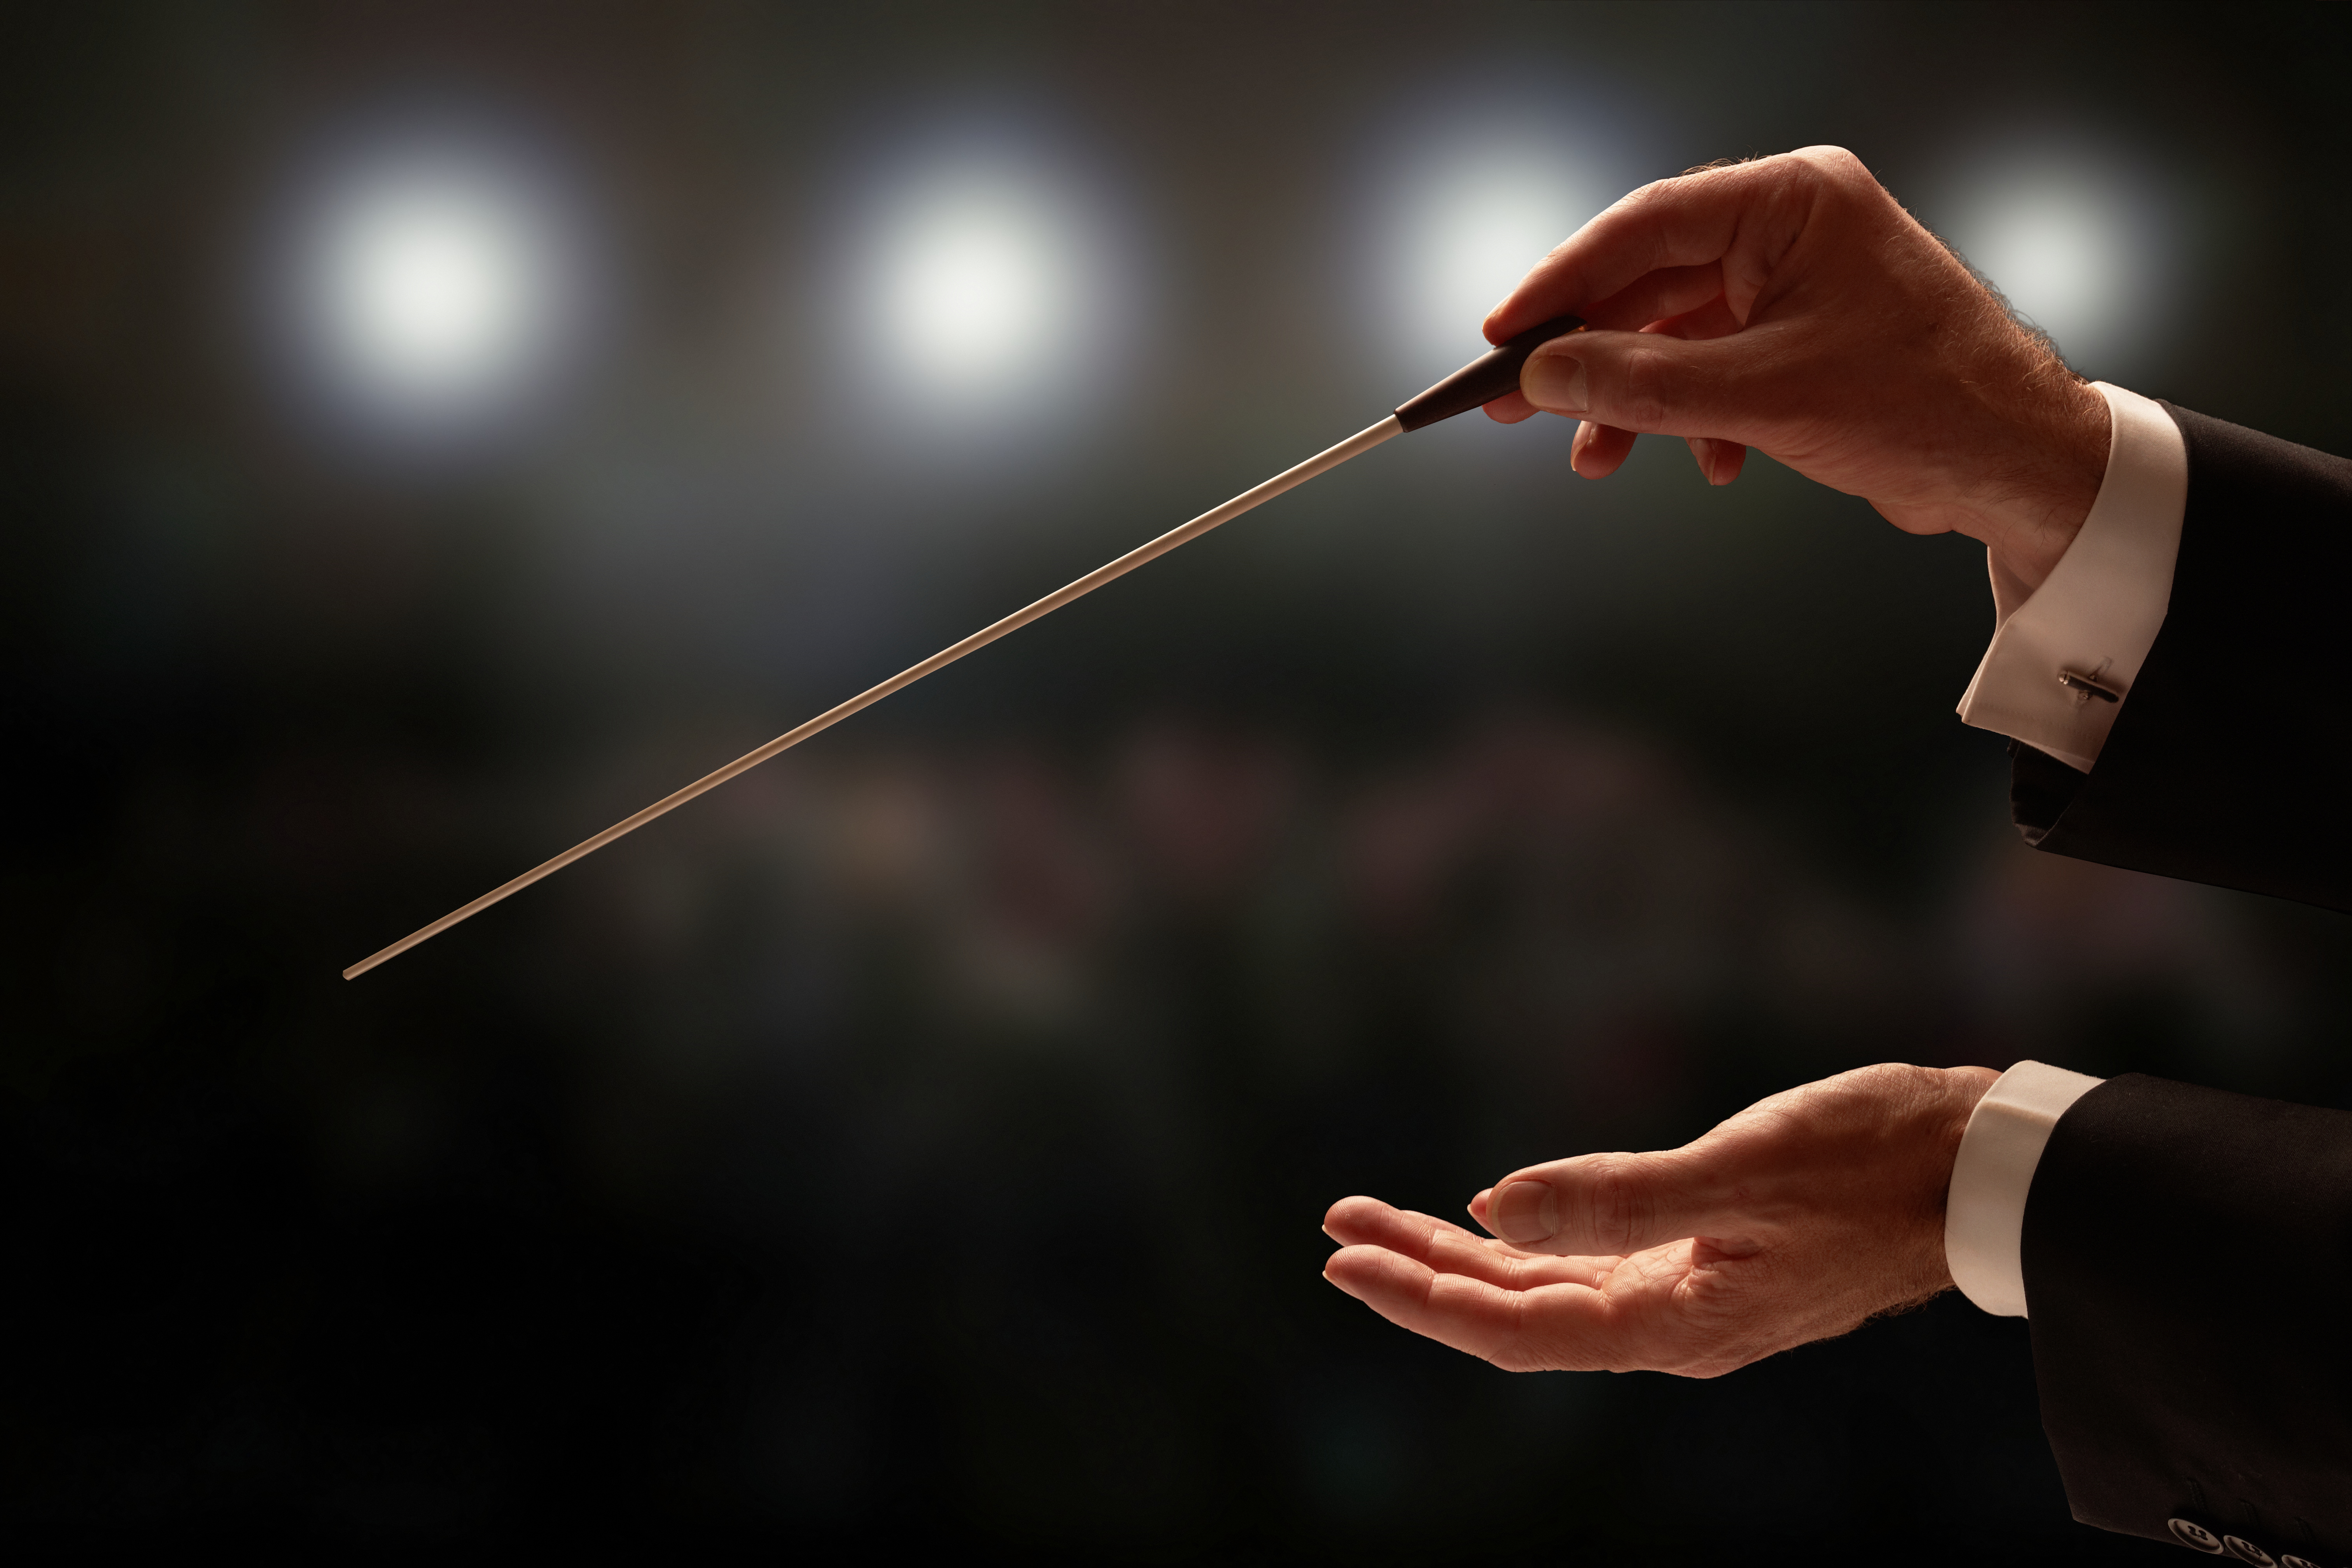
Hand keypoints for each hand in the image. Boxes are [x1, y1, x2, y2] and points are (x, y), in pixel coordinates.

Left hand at [1321, 1063, 1996, 1375]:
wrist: (1977, 1171)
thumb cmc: (1874, 1160)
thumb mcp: (1743, 1169)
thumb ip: (1613, 1196)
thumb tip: (1495, 1210)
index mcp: (1678, 1325)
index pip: (1514, 1328)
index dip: (1420, 1298)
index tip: (1342, 1257)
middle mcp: (1672, 1328)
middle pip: (1512, 1313)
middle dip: (1416, 1274)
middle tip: (1331, 1228)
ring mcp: (1688, 1298)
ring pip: (1542, 1288)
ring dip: (1458, 1256)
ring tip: (1376, 1219)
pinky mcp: (1704, 1262)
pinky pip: (1586, 1267)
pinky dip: (1525, 1245)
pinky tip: (1484, 1220)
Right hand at [1482, 146, 2109, 596]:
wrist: (2020, 463)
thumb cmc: (1926, 403)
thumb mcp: (1763, 394)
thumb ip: (1643, 382)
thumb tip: (1546, 370)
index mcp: (1791, 203)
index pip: (1643, 227)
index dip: (1561, 281)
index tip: (1502, 333)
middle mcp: (1791, 230)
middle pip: (1650, 282)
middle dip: (1589, 353)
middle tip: (1518, 401)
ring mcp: (1797, 284)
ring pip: (1676, 336)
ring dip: (1636, 401)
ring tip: (1598, 458)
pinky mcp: (1804, 339)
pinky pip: (1716, 369)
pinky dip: (1696, 420)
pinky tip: (1711, 463)